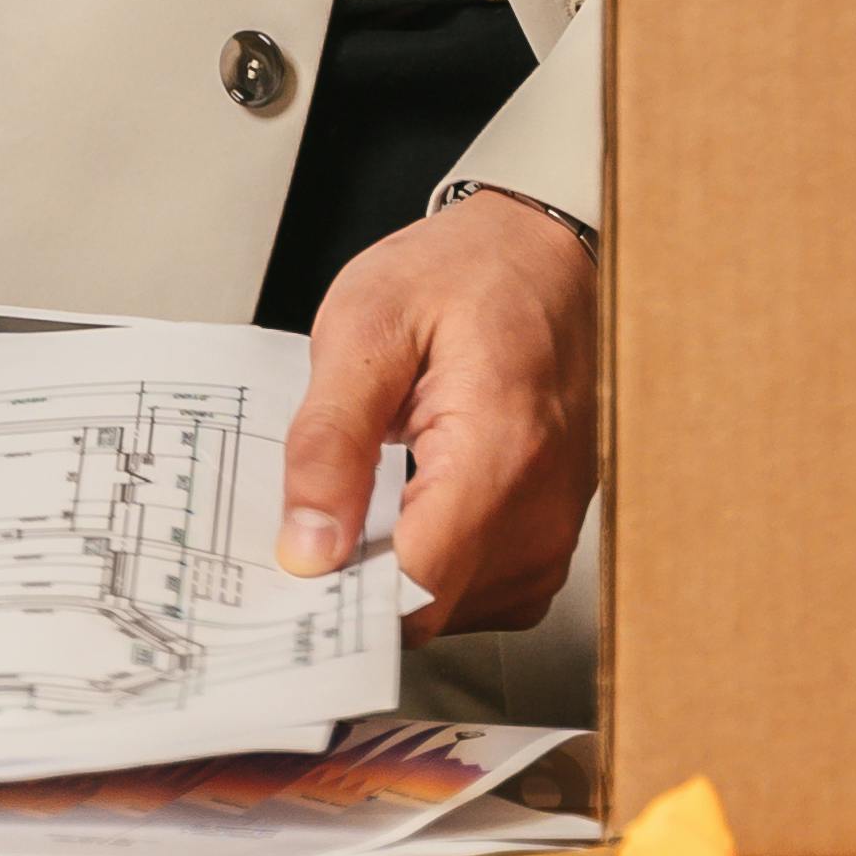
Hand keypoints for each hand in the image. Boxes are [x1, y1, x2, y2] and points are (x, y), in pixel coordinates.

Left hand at [271, 191, 593, 639]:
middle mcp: (545, 502)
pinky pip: (490, 591)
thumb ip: (330, 442)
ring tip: (379, 493)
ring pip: (458, 611)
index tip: (294, 576)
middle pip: (431, 609)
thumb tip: (307, 551)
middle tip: (322, 515)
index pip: (415, 589)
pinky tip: (421, 506)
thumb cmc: (465, 271)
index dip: (341, 598)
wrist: (544, 244)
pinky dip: (444, 564)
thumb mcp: (365, 326)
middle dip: (363, 583)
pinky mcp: (561, 527)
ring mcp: (561, 521)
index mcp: (499, 451)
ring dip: (404, 572)